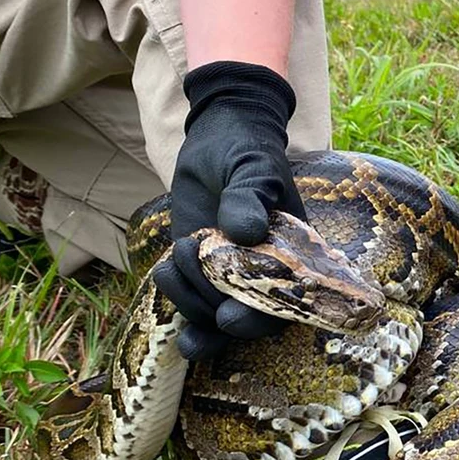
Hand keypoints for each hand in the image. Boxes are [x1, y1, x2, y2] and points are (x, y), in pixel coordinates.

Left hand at [152, 61, 304, 360]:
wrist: (217, 139)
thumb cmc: (247, 150)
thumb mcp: (252, 167)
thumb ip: (249, 197)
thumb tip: (248, 233)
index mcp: (293, 255)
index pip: (287, 303)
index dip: (261, 320)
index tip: (230, 317)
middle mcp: (266, 273)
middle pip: (249, 320)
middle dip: (219, 317)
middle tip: (198, 294)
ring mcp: (231, 276)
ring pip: (215, 315)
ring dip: (190, 299)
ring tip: (174, 260)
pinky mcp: (201, 271)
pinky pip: (193, 303)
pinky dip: (178, 303)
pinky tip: (165, 275)